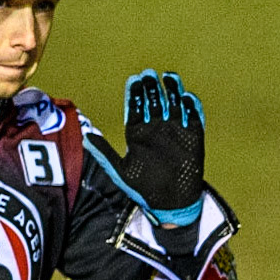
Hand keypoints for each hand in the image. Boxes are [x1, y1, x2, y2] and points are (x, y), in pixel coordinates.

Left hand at [86, 69, 205, 225]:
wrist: (172, 204)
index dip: (134, 94)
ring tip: (169, 77)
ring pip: (174, 104)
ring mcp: (175, 131)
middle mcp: (156, 129)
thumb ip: (105, 153)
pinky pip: (194, 117)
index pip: (135, 108)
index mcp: (138, 134)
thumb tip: (86, 137)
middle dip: (151, 88)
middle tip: (149, 75)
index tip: (134, 80)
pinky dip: (192, 106)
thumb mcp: (121, 171)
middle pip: (154, 102)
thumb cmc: (144, 189)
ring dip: (172, 91)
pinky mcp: (193, 137)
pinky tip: (187, 97)